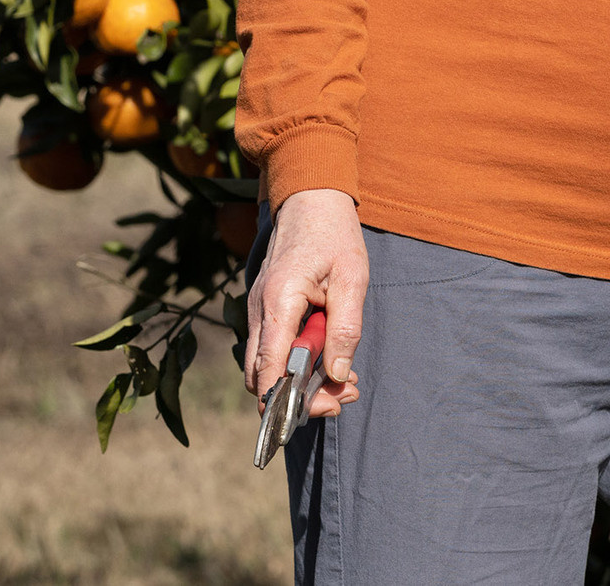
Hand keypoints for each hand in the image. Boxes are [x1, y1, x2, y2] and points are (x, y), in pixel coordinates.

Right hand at [243, 187, 365, 419]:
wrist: (309, 201)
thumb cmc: (334, 235)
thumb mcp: (352, 279)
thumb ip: (345, 329)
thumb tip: (337, 374)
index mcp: (278, 303)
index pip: (268, 370)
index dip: (288, 401)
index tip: (325, 408)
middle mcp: (258, 313)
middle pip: (262, 378)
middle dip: (300, 398)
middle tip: (345, 396)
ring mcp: (257, 313)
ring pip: (267, 367)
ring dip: (301, 383)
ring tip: (347, 382)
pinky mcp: (265, 312)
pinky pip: (273, 350)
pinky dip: (298, 363)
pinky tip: (332, 360)